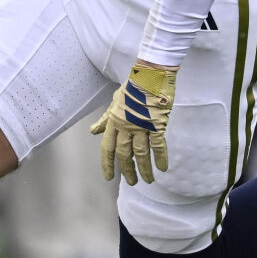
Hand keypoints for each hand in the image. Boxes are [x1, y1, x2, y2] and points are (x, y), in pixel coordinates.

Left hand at [90, 62, 175, 184]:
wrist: (151, 75)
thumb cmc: (133, 86)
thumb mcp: (115, 101)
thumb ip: (106, 118)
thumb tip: (93, 131)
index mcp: (114, 121)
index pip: (108, 148)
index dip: (107, 164)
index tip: (109, 177)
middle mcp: (126, 126)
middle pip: (124, 154)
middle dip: (127, 171)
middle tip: (132, 182)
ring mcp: (142, 126)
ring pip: (141, 153)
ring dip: (144, 169)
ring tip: (148, 181)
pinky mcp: (157, 124)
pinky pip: (159, 145)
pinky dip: (161, 158)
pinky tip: (163, 168)